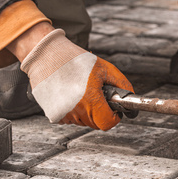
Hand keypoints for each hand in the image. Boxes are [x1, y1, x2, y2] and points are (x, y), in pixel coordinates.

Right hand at [12, 25, 132, 129]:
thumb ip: (122, 85)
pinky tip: (70, 95)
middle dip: (101, 112)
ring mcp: (63, 114)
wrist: (47, 55)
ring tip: (81, 91)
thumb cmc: (76, 60)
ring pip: (83, 121)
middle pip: (96, 123)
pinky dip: (73, 110)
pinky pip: (70, 118)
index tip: (112, 107)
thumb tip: (131, 100)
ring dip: (86, 111)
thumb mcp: (106, 69)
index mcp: (90, 101)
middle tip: (96, 95)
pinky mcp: (53, 114)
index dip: (114, 116)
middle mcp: (76, 111)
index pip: (108, 123)